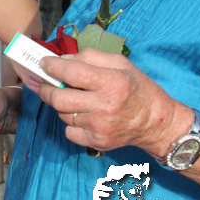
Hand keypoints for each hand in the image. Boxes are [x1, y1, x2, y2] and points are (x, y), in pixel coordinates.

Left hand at [28, 47, 184, 156]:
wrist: (155, 122)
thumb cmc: (137, 89)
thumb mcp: (120, 63)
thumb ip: (90, 56)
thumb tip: (62, 59)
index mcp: (112, 82)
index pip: (72, 73)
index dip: (53, 67)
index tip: (44, 63)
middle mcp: (104, 106)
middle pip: (59, 98)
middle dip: (46, 88)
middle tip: (45, 82)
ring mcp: (99, 127)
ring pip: (62, 114)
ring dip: (60, 104)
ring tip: (71, 98)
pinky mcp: (97, 142)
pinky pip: (69, 131)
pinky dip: (69, 122)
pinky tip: (81, 115)